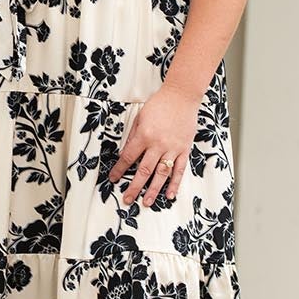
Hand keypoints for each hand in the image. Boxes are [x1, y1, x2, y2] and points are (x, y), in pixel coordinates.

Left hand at [107, 84, 200, 205]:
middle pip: (144, 171)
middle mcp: (158, 145)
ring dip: (153, 190)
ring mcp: (172, 149)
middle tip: (127, 199)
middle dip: (134, 187)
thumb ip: (133, 136)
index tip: (113, 178)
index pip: (128, 157)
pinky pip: (180, 170)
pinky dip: (175, 184)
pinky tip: (170, 195)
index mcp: (144, 136)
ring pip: (161, 174)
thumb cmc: (160, 104)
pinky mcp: (184, 150)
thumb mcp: (140, 117)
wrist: (181, 96)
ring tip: (147, 202)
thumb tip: (126, 152)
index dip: (119, 170)